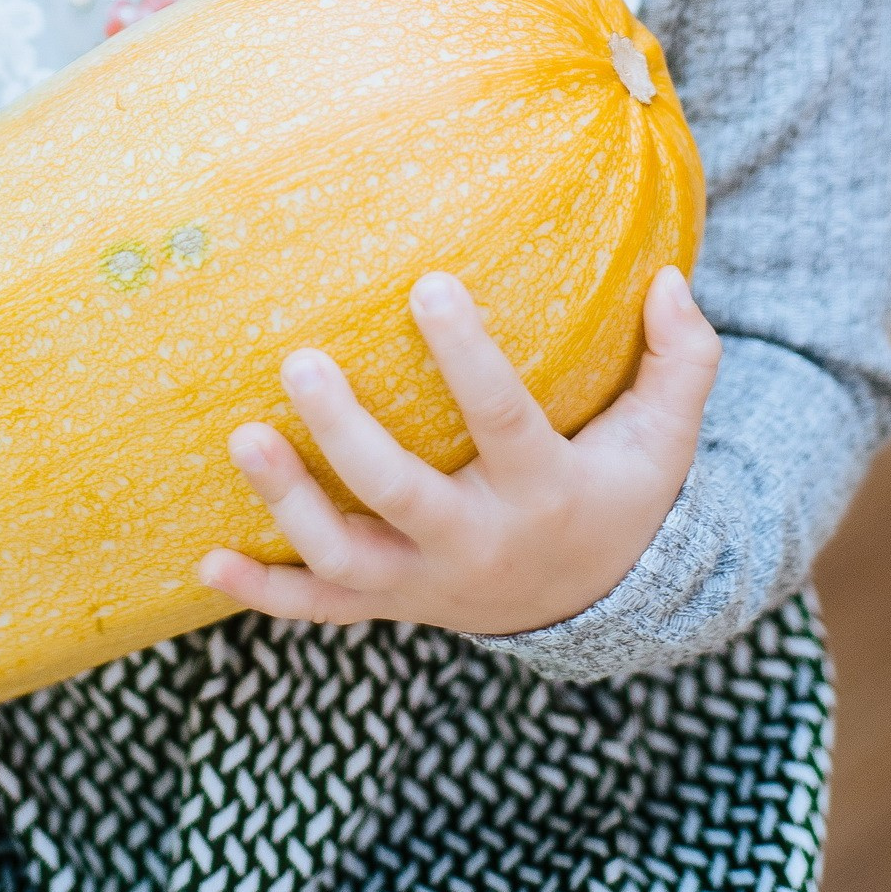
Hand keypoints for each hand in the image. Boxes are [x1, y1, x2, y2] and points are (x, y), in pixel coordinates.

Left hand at [200, 265, 719, 638]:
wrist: (597, 603)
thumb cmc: (621, 491)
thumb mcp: (666, 435)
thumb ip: (682, 359)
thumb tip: (673, 279)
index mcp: (543, 491)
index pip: (502, 418)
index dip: (467, 355)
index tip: (427, 283)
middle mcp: (478, 544)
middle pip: (400, 492)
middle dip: (346, 432)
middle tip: (300, 361)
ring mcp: (426, 583)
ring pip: (345, 556)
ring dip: (287, 503)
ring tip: (242, 436)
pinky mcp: (390, 604)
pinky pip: (319, 611)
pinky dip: (262, 595)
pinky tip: (208, 561)